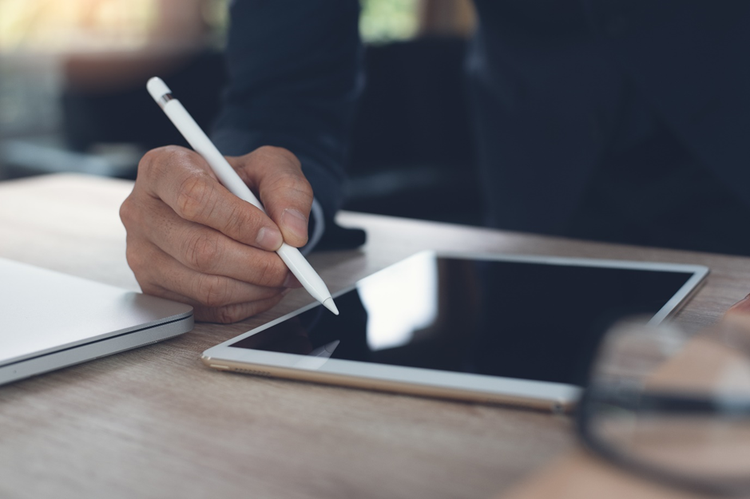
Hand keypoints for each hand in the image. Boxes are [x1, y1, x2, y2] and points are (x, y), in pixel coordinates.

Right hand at [120, 145, 311, 322]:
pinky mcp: (154, 289)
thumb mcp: (269, 166)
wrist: (226, 202)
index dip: (240, 221)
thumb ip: (286, 187)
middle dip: (256, 264)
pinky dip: (245, 304)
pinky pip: (206, 308)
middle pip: (199, 250)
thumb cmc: (239, 181)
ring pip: (204, 286)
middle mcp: (142, 211)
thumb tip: (293, 232)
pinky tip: (262, 287)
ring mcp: (142, 254)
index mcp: (163, 168)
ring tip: (281, 275)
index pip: (194, 197)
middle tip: (289, 264)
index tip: (275, 235)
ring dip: (255, 287)